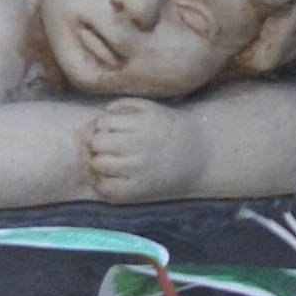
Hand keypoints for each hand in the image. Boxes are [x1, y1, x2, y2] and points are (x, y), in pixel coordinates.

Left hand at [82, 97, 204, 202]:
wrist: (199, 155)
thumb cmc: (170, 129)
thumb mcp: (151, 108)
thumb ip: (124, 105)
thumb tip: (100, 112)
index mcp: (141, 124)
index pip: (102, 123)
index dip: (102, 126)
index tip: (111, 131)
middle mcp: (139, 147)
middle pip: (97, 143)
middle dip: (98, 143)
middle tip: (107, 147)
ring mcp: (138, 170)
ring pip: (98, 164)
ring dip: (98, 162)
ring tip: (108, 161)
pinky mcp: (138, 190)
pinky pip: (106, 188)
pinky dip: (101, 183)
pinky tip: (109, 177)